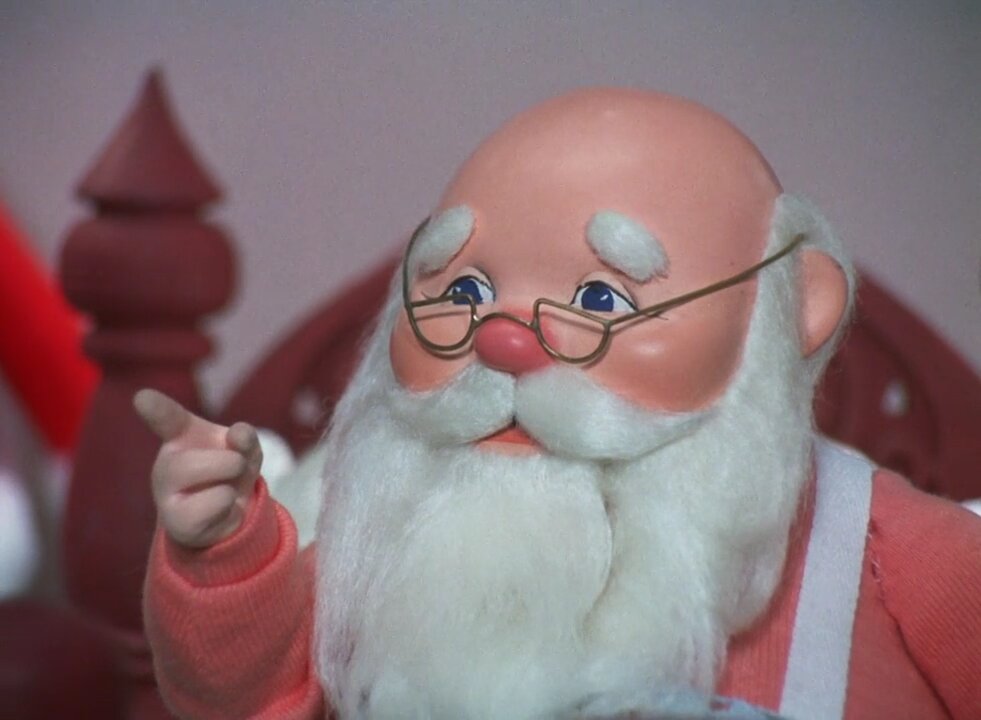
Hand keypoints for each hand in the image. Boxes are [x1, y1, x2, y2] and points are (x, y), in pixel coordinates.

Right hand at [134, 389, 261, 548]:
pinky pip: (214, 509)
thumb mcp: (245, 449)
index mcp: (181, 435)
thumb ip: (245, 437)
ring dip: (230, 487)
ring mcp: (166, 495)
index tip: (142, 398)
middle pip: (190, 463)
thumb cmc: (230, 470)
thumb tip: (239, 434)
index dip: (156, 408)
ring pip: (203, 486)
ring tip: (226, 490)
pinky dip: (230, 509)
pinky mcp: (177, 523)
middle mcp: (166, 463)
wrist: (226, 513)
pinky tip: (221, 511)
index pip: (166, 418)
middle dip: (228, 464)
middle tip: (236, 467)